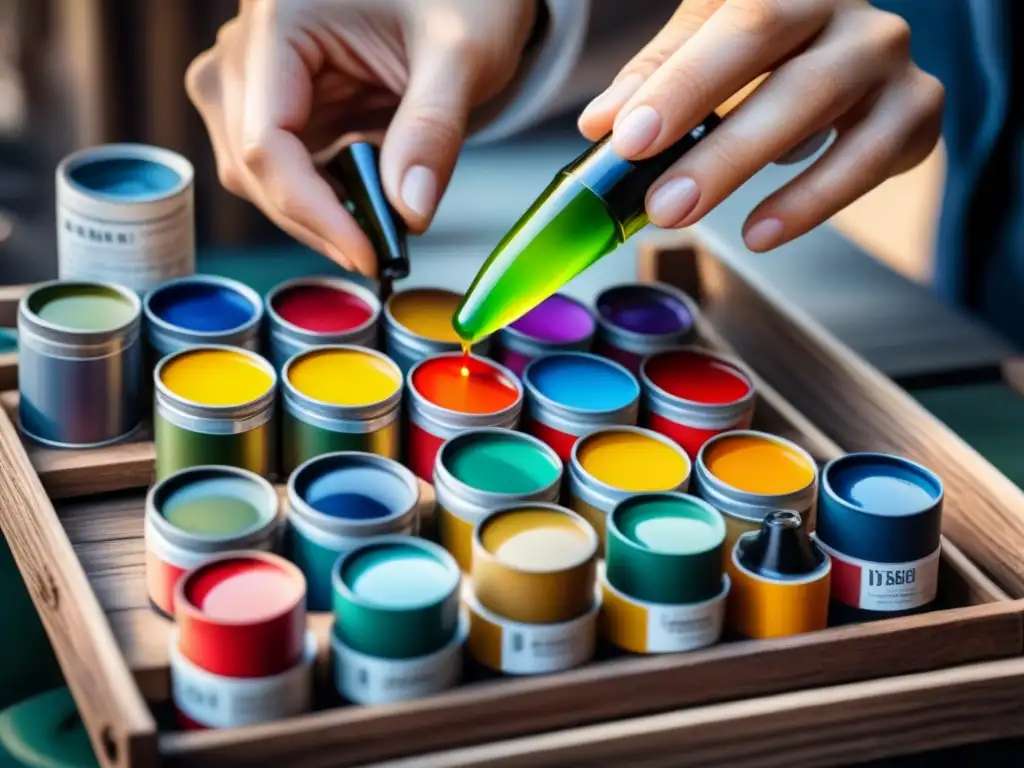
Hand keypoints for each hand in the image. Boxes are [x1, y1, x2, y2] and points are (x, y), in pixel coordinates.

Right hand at [186, 0, 535, 274]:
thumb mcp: (463, 53)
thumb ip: (433, 131)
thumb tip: (409, 214)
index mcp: (278, 18)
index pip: (266, 140)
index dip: (313, 211)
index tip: (367, 253)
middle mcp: (246, 47)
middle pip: (251, 165)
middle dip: (316, 220)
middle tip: (381, 250)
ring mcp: (253, 76)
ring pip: (256, 176)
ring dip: (316, 211)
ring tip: (380, 218)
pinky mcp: (273, 101)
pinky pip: (280, 169)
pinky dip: (321, 196)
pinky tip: (365, 196)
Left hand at [578, 0, 943, 251]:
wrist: (847, 42)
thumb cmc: (767, 40)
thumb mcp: (706, 39)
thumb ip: (657, 75)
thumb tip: (600, 124)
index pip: (738, 25)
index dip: (682, 85)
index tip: (629, 140)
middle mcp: (850, 13)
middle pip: (784, 76)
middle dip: (714, 148)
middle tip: (660, 203)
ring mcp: (888, 60)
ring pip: (823, 117)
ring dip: (749, 173)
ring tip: (689, 216)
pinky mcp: (916, 111)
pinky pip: (867, 160)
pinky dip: (811, 200)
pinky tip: (760, 230)